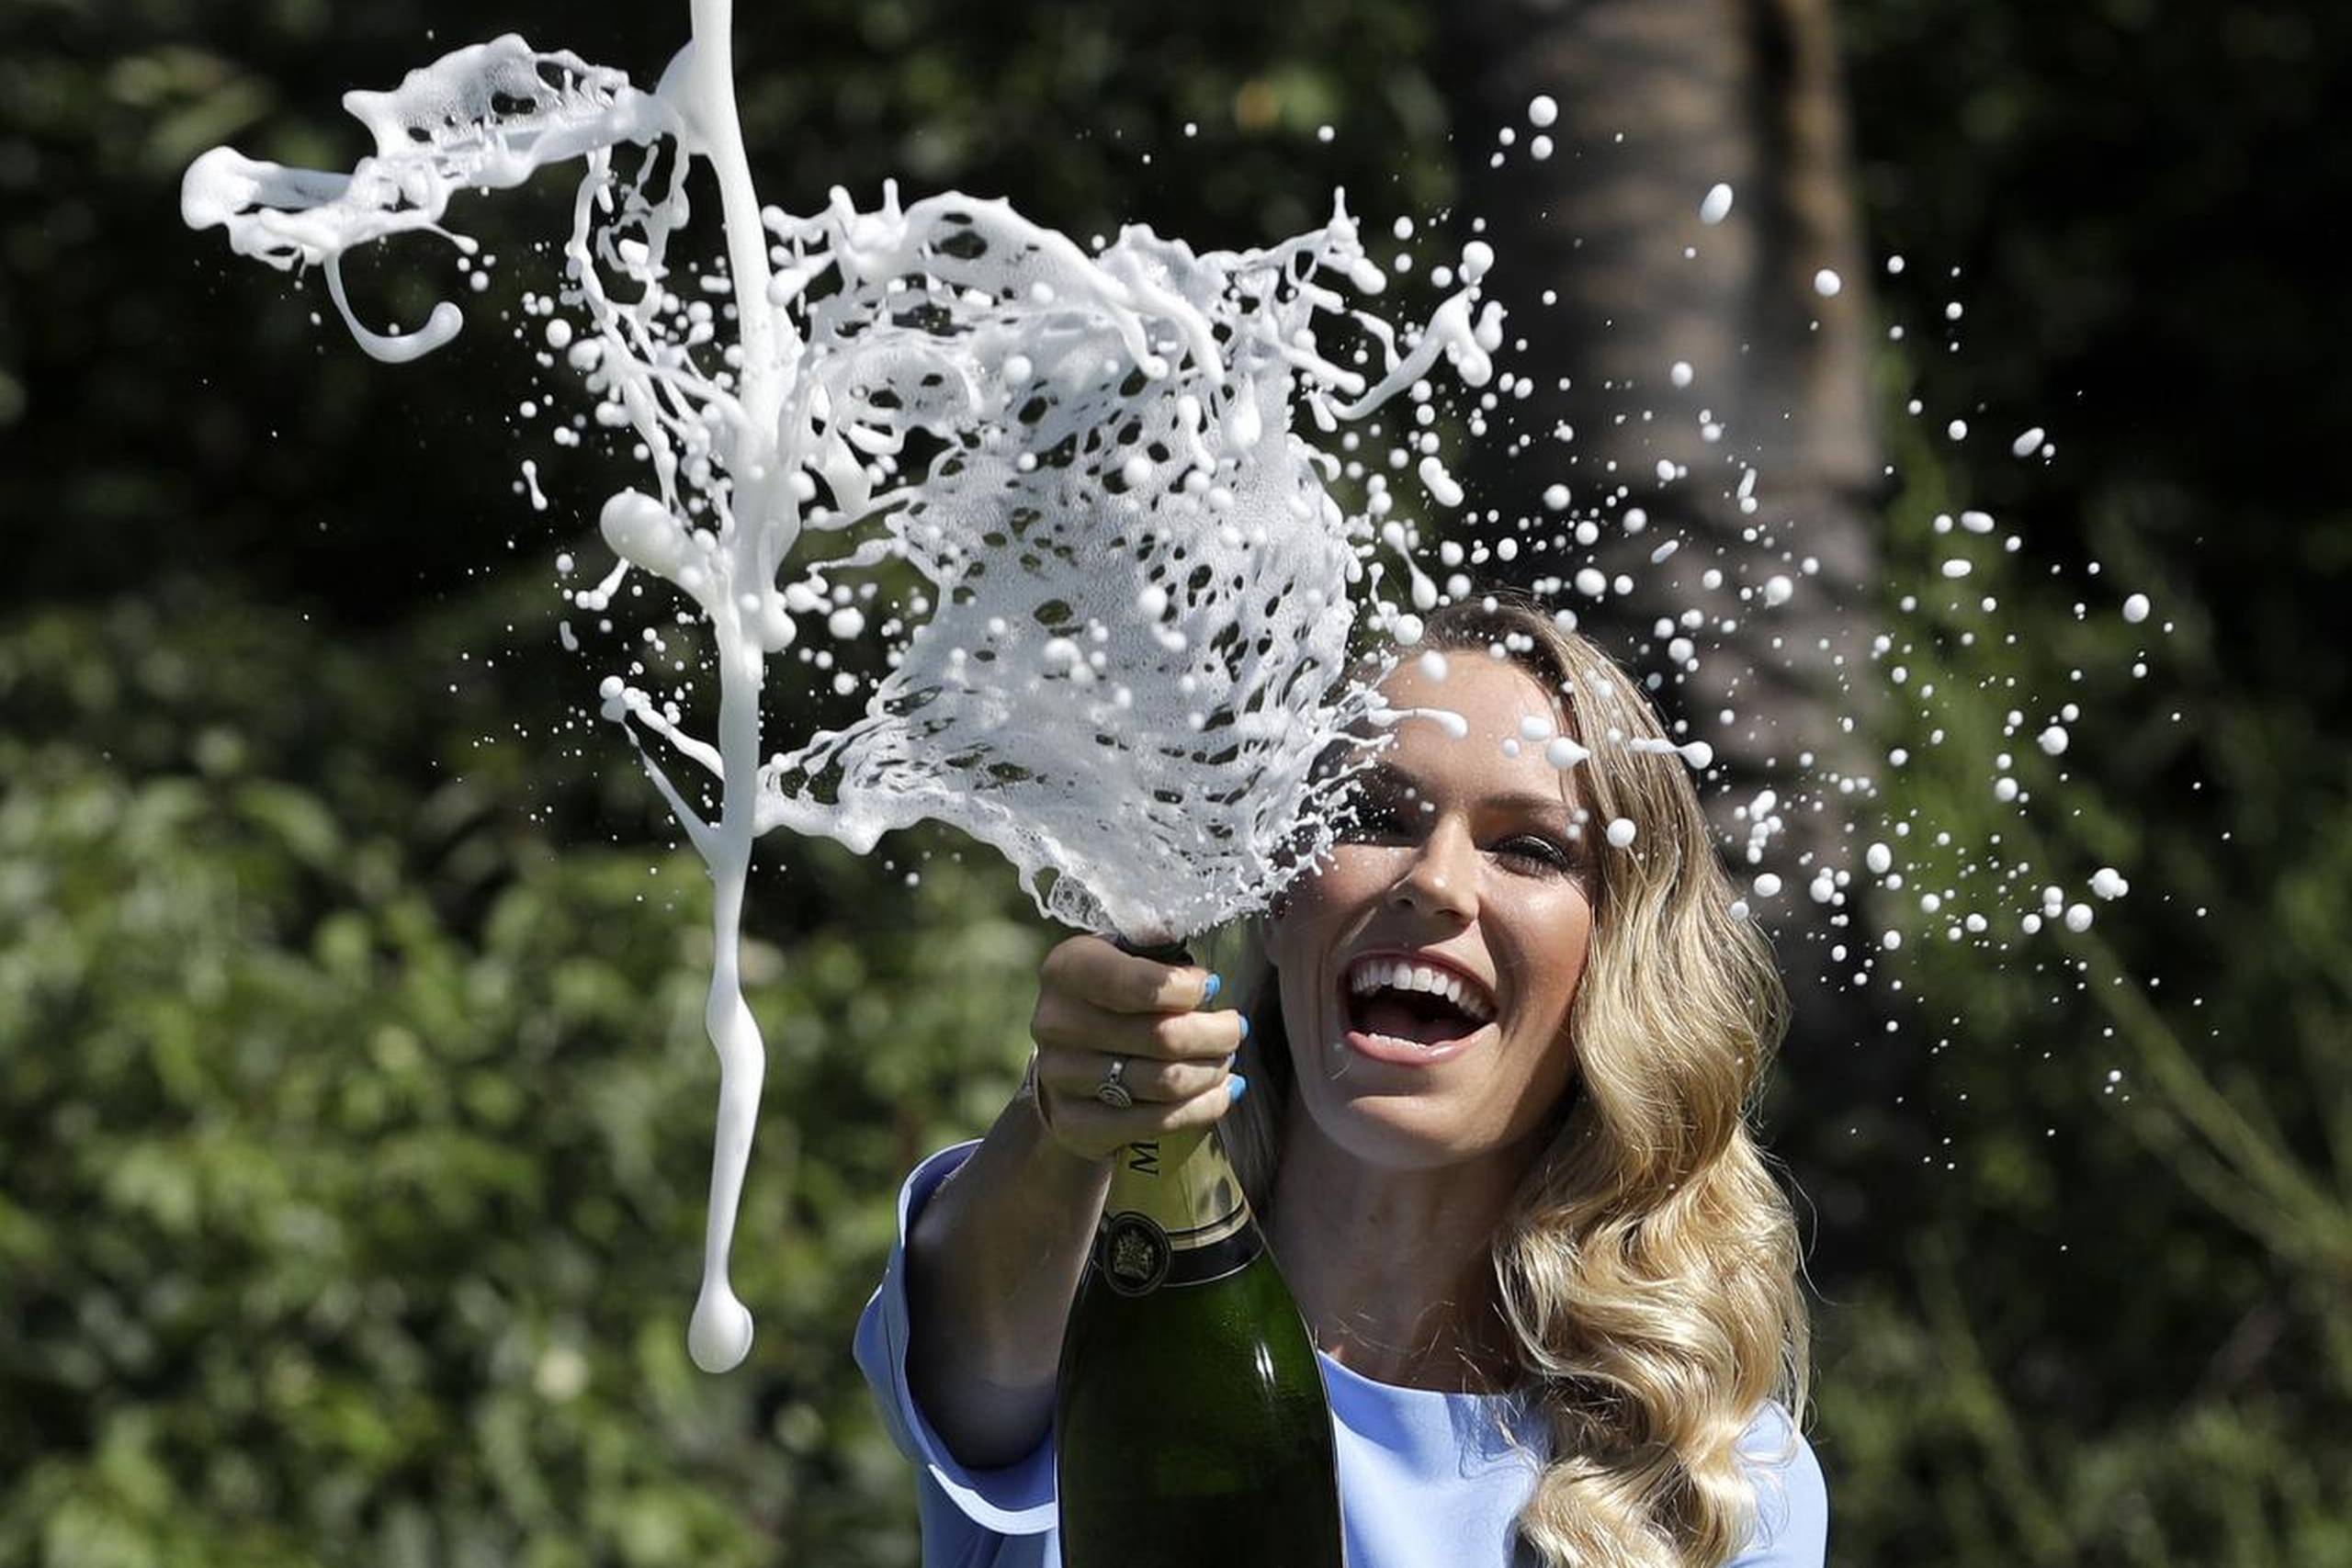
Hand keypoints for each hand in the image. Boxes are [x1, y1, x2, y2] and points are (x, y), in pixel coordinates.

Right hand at [1027, 934, 1247, 1162]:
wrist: (1073, 1056)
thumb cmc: (1118, 997)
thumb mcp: (1131, 959)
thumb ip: (1164, 957)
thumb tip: (1206, 984)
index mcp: (1068, 969)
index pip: (1134, 984)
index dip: (1185, 989)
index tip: (1213, 986)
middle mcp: (1056, 1022)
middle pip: (1161, 1037)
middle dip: (1215, 1034)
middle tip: (1236, 1029)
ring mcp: (1060, 1076)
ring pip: (1165, 1082)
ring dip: (1212, 1071)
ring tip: (1225, 1060)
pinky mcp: (1072, 1122)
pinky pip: (1156, 1122)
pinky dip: (1202, 1108)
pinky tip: (1220, 1092)